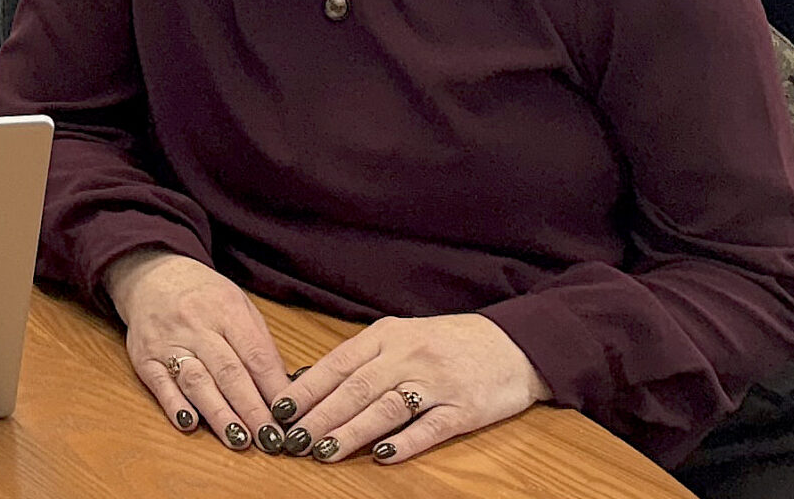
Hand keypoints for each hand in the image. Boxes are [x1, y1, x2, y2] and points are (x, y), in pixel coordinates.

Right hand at [104, 248, 290, 451]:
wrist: (151, 276)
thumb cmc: (203, 296)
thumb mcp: (238, 305)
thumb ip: (258, 344)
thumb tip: (281, 390)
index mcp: (226, 309)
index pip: (255, 354)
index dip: (273, 388)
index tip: (290, 417)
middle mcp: (196, 325)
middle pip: (229, 372)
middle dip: (252, 409)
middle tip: (270, 440)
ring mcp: (168, 342)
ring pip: (196, 381)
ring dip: (219, 414)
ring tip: (239, 440)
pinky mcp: (144, 358)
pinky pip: (160, 384)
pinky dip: (175, 405)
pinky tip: (190, 424)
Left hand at [266, 313, 550, 463]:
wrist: (514, 344)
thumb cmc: (447, 342)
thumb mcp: (401, 338)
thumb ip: (361, 358)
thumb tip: (308, 383)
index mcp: (388, 335)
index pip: (338, 363)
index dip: (307, 389)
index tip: (279, 411)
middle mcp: (409, 356)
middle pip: (355, 389)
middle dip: (319, 417)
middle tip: (292, 440)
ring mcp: (437, 383)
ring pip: (385, 409)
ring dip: (351, 433)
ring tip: (323, 452)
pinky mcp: (464, 410)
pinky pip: (429, 429)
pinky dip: (403, 443)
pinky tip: (380, 456)